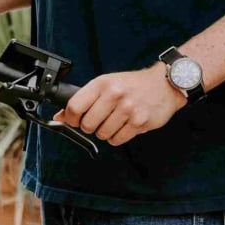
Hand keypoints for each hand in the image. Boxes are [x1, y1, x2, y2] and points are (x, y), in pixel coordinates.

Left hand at [54, 66, 187, 146]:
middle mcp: (114, 95)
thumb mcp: (106, 84)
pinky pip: (117, 140)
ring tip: (116, 120)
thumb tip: (59, 117)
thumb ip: (83, 99)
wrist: (165, 84)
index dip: (71, 119)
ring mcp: (127, 109)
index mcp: (102, 84)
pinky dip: (118, 136)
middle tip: (100, 120)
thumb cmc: (132, 85)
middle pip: (87, 125)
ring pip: (102, 134)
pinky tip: (125, 125)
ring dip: (106, 132)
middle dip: (90, 126)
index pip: (74, 107)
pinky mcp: (139, 122)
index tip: (74, 121)